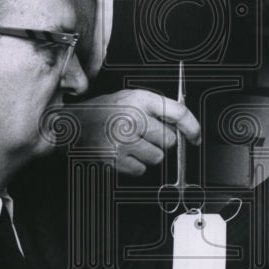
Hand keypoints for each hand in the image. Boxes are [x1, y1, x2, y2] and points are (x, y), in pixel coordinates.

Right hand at [56, 89, 199, 175]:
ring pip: (158, 157)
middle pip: (169, 140)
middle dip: (161, 141)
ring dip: (149, 155)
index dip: (192, 127)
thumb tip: (183, 127)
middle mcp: (133, 118)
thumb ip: (156, 109)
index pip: (178, 113)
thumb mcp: (130, 98)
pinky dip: (135, 165)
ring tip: (132, 144)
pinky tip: (124, 153)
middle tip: (144, 135)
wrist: (72, 125)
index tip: (195, 137)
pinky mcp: (116, 159)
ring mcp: (124, 140)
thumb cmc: (103, 111)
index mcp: (139, 99)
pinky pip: (142, 169)